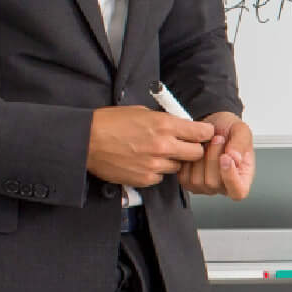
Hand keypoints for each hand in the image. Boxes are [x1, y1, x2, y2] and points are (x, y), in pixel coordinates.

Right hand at [87, 106, 213, 187]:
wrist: (87, 141)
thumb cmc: (110, 122)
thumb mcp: (141, 112)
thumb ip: (164, 120)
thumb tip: (180, 126)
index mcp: (164, 125)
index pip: (201, 133)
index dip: (204, 133)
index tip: (203, 134)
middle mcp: (163, 146)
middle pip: (196, 154)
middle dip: (192, 149)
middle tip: (182, 145)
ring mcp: (154, 165)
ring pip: (178, 167)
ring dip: (172, 160)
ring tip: (155, 152)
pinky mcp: (145, 178)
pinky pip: (160, 176)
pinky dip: (156, 170)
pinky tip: (143, 161)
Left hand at [180, 112, 253, 198]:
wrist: (211, 124)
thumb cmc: (228, 130)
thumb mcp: (241, 130)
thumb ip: (241, 143)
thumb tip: (235, 158)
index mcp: (242, 178)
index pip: (238, 191)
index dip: (230, 177)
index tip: (225, 157)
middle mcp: (224, 186)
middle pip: (213, 183)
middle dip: (212, 157)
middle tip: (217, 138)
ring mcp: (206, 186)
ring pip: (197, 181)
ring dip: (199, 157)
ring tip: (207, 143)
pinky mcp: (189, 183)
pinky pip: (184, 177)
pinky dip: (188, 160)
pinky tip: (196, 150)